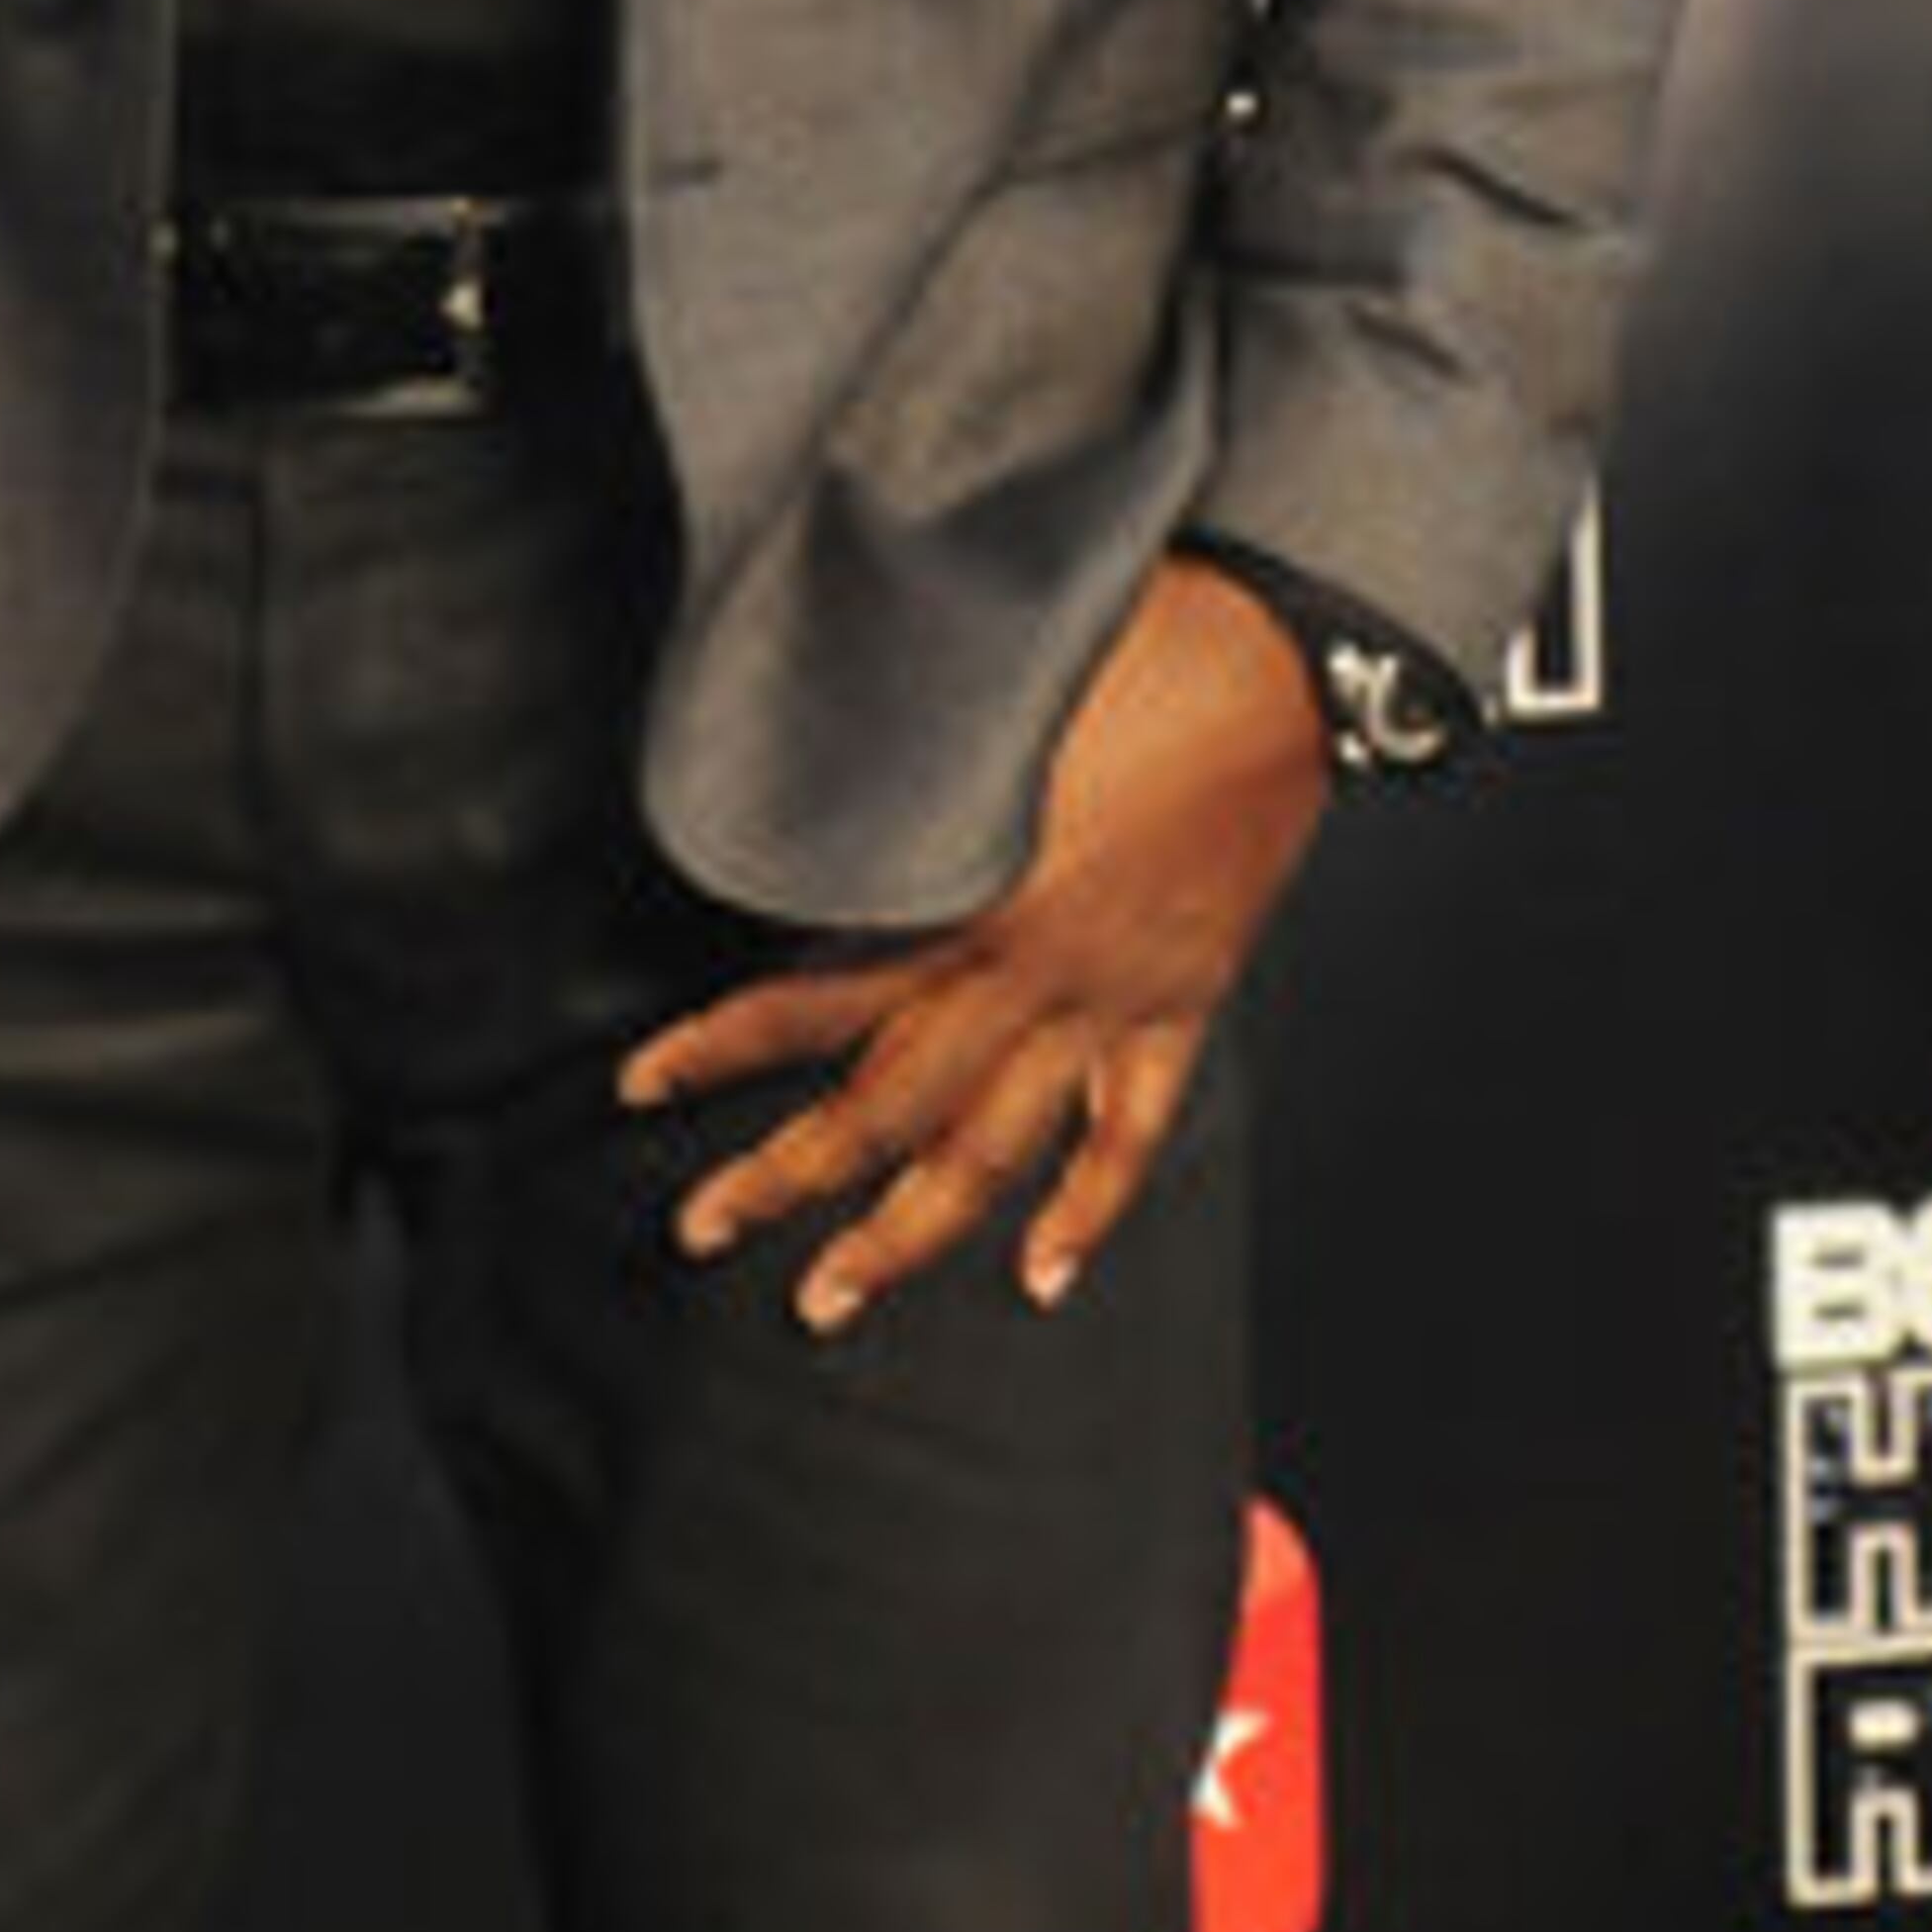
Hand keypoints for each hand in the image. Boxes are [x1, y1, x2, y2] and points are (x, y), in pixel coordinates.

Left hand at [616, 555, 1327, 1332]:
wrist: (1286, 665)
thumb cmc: (1136, 638)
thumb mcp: (984, 680)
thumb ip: (889, 739)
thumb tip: (788, 741)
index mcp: (972, 893)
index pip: (817, 997)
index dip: (723, 1045)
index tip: (644, 1083)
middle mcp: (1033, 968)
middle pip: (887, 1104)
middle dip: (788, 1178)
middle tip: (705, 1228)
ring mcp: (1112, 1000)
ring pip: (992, 1151)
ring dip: (909, 1233)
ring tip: (833, 1293)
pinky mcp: (1182, 1004)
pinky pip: (1129, 1134)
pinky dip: (1089, 1211)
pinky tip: (1043, 1275)